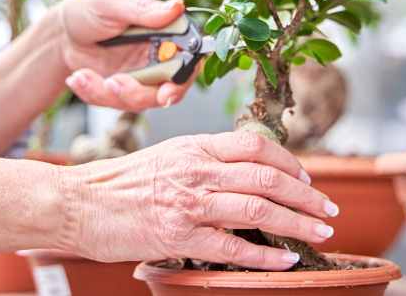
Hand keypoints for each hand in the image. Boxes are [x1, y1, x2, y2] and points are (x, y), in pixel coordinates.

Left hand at [57, 0, 194, 110]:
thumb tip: (177, 6)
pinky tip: (78, 77)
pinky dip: (93, 93)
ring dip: (109, 93)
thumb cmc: (90, 9)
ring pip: (139, 101)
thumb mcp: (113, 3)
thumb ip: (144, 10)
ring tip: (83, 75)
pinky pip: (114, 103)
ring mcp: (142, 77)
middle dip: (139, 93)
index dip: (184, 78)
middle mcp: (160, 58)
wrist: (62, 32)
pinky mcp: (122, 91)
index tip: (166, 92)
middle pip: (168, 90)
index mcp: (167, 33)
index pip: (190, 59)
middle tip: (114, 83)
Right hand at [57, 131, 339, 270]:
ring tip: (321, 233)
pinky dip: (264, 256)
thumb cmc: (119, 182)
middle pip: (267, 177)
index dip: (290, 162)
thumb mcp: (166, 156)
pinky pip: (233, 247)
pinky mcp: (179, 235)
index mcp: (196, 146)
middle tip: (328, 210)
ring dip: (297, 223)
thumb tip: (241, 172)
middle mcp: (198, 170)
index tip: (307, 179)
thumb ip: (203, 160)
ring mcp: (190, 202)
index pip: (256, 146)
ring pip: (259, 209)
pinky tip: (286, 260)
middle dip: (306, 195)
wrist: (77, 202)